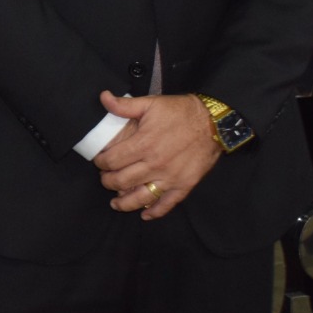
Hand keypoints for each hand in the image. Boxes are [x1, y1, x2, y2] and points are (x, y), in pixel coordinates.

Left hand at [92, 91, 220, 219]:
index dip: (101, 162)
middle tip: (105, 178)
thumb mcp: (151, 103)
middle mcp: (155, 164)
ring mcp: (170, 177)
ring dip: (124, 203)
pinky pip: (167, 204)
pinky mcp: (184, 185)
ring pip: (141, 197)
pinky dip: (155, 212)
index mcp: (144, 144)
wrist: (213, 122)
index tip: (99, 161)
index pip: (112, 161)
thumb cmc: (180, 112)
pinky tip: (145, 214)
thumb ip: (124, 105)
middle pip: (122, 181)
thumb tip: (103, 97)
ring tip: (115, 203)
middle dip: (108, 182)